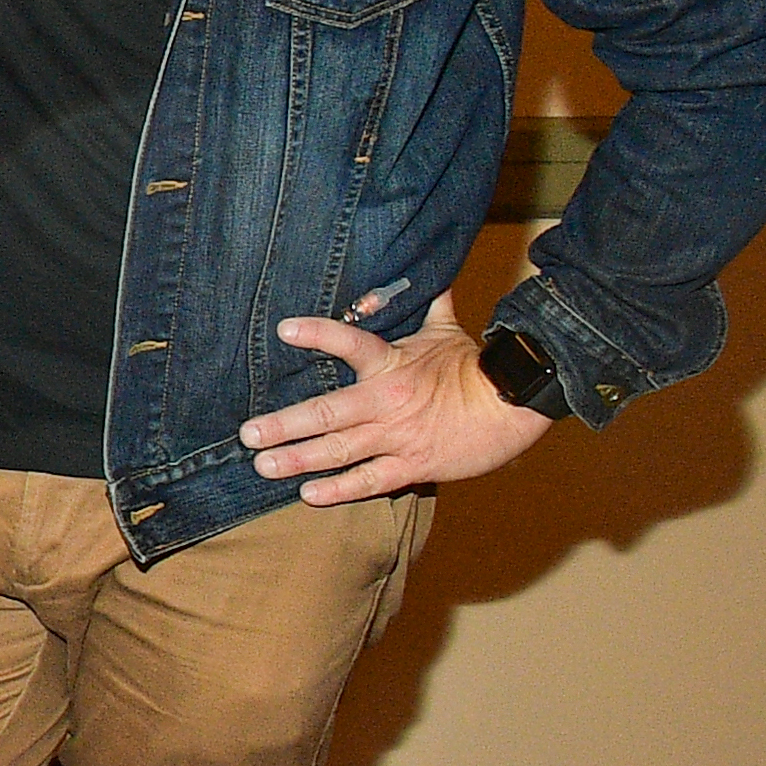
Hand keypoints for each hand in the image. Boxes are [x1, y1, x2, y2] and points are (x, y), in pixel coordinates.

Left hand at [243, 290, 550, 502]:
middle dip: (283, 426)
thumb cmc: (475, 365)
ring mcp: (398, 435)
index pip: (349, 343)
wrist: (516, 403)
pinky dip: (339, 489)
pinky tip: (309, 494)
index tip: (285, 330)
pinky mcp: (415, 464)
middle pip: (326, 413)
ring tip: (264, 466)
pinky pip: (370, 480)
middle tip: (249, 435)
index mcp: (391, 363)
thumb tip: (425, 270)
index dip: (317, 334)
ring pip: (340, 450)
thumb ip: (426, 303)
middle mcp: (387, 400)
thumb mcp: (445, 329)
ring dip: (298, 459)